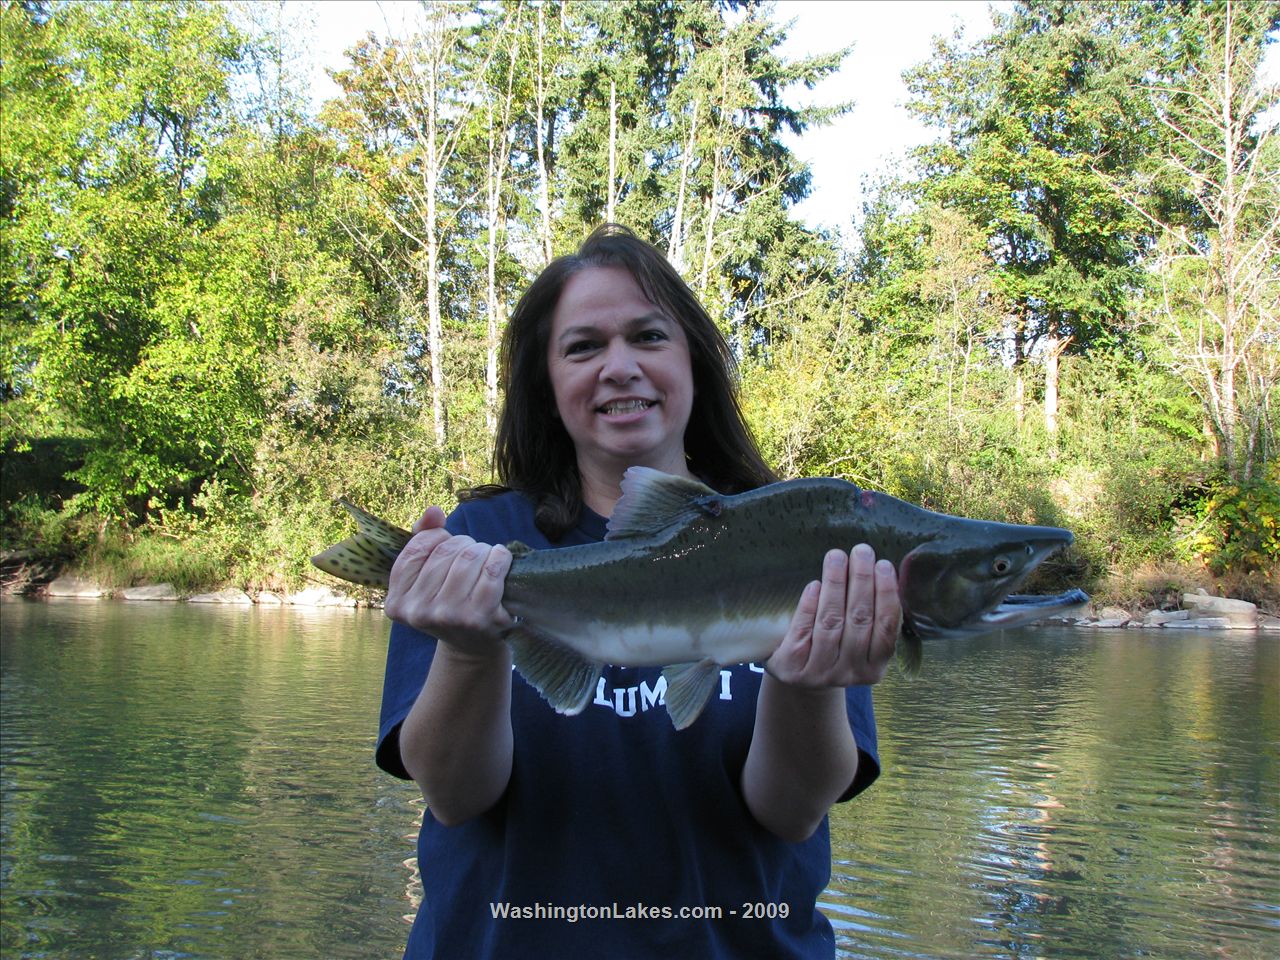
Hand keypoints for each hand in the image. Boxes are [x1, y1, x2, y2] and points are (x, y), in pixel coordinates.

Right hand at [383, 506, 513, 657]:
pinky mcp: (479, 617)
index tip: (446, 546)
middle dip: (463, 544)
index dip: (437, 538)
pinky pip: (492, 569)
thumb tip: (434, 511)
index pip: (417, 549)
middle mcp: (419, 612)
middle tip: (471, 556)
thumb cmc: (449, 600)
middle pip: (446, 550)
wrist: (475, 644)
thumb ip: (424, 537)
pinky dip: (501, 557)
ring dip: (483, 550)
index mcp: (397, 602)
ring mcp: (448, 616)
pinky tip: (501, 561)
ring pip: (469, 556)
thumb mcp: (427, 573)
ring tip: (485, 560)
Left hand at [766, 544, 899, 687]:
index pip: (886, 628)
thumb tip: (881, 569)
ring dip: (835, 586)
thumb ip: (871, 617)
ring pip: (831, 623)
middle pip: (859, 621)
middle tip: (862, 551)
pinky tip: (814, 584)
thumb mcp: (859, 642)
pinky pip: (802, 631)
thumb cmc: (834, 648)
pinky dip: (809, 605)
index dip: (886, 595)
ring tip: (837, 557)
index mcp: (874, 668)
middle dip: (862, 582)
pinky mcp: (792, 667)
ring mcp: (820, 673)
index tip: (884, 565)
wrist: (797, 678)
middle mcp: (849, 673)